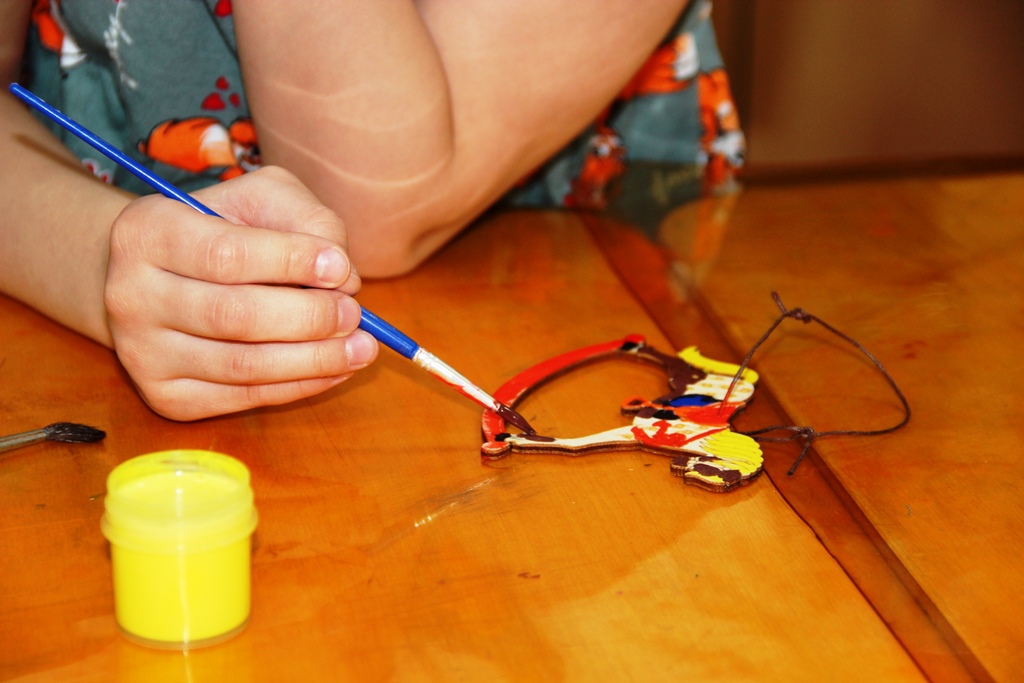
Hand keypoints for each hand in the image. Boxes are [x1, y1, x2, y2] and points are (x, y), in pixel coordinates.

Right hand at [104, 167, 377, 419]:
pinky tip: (335, 370)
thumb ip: (304, 219)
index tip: (341, 266)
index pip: (225, 254)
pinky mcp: (165, 395)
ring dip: (314, 360)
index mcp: (146, 231)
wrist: (157, 280)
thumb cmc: (223, 231)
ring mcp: (142, 352)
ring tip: (361, 347)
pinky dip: (299, 386)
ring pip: (242, 365)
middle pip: (233, 315)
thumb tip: (344, 278)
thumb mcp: (259, 200)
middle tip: (355, 314)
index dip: (289, 263)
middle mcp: (131, 294)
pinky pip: (243, 397)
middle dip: (309, 317)